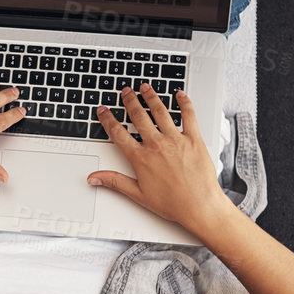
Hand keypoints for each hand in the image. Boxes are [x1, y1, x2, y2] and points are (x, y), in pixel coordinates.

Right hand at [88, 85, 231, 233]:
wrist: (199, 206)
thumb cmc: (172, 203)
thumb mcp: (138, 194)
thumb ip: (114, 181)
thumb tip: (94, 178)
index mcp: (141, 158)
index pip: (118, 134)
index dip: (108, 120)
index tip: (104, 111)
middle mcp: (156, 145)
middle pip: (138, 117)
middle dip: (130, 102)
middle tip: (126, 92)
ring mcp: (175, 140)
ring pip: (160, 112)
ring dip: (151, 97)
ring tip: (145, 88)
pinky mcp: (193, 139)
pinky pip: (188, 116)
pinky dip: (184, 103)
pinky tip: (179, 95)